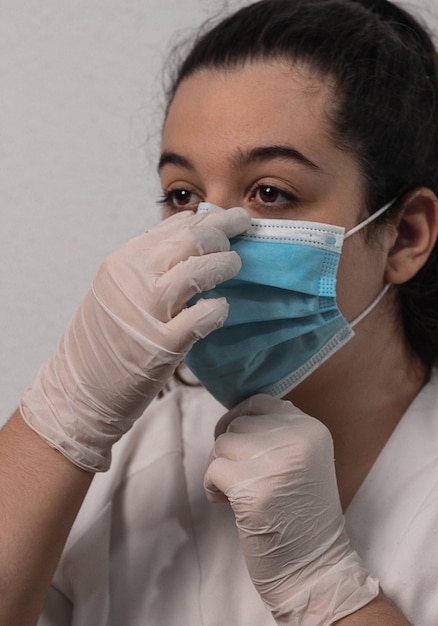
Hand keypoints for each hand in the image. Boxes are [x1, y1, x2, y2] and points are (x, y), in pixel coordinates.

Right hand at [20, 207, 249, 470]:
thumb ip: (148, 267)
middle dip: (225, 230)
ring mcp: (147, 311)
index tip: (229, 218)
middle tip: (243, 232)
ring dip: (225, 264)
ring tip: (235, 265)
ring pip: (198, 270)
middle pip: (191, 239)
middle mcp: (133, 278)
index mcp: (122, 261)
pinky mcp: (162, 345)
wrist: (77, 389)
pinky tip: (222, 309)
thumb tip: (190, 245)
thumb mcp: (116, 290)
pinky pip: (203, 316)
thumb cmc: (102, 340)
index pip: (174, 226)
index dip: (209, 218)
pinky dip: (218, 309)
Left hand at [204, 394, 378, 624]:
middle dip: (230, 451)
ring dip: (220, 469)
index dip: (238, 419)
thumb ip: (275, 434)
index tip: (234, 444)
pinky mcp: (254, 490)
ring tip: (238, 494)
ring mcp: (276, 462)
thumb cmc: (300, 516)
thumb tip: (231, 417)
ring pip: (222, 444)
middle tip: (243, 480)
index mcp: (311, 429)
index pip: (259, 402)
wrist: (316, 569)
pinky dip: (211, 488)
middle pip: (237, 424)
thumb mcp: (303, 460)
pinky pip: (212, 471)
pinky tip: (227, 505)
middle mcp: (297, 438)